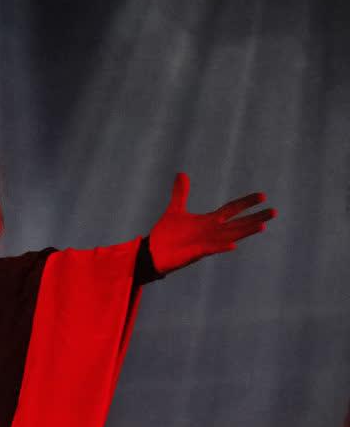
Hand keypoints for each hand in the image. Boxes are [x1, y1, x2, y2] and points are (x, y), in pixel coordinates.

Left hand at [148, 173, 275, 273]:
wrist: (154, 252)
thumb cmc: (167, 234)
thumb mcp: (175, 210)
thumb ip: (180, 193)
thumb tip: (181, 174)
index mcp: (208, 222)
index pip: (231, 210)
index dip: (246, 203)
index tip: (262, 196)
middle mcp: (211, 232)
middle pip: (237, 223)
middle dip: (255, 217)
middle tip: (274, 211)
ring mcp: (205, 243)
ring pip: (230, 236)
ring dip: (245, 231)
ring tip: (262, 226)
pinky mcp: (196, 253)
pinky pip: (211, 250)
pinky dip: (222, 247)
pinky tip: (234, 244)